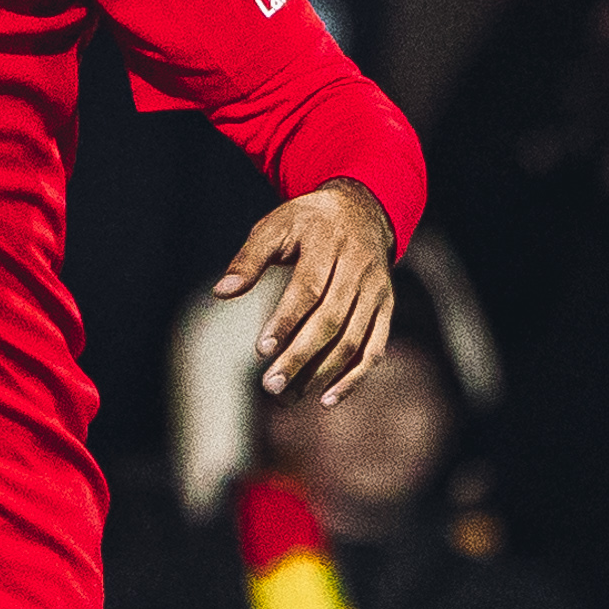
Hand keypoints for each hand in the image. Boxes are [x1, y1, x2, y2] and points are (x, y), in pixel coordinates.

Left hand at [220, 177, 400, 404]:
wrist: (362, 209)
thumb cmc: (307, 222)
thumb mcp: (275, 226)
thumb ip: (249, 258)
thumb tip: (221, 291)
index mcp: (329, 244)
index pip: (308, 289)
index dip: (286, 321)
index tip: (261, 350)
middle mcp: (359, 269)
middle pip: (331, 320)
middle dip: (300, 356)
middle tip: (270, 385)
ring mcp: (377, 291)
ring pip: (353, 339)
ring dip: (322, 373)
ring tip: (288, 397)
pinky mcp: (387, 307)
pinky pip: (374, 348)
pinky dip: (354, 377)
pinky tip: (326, 399)